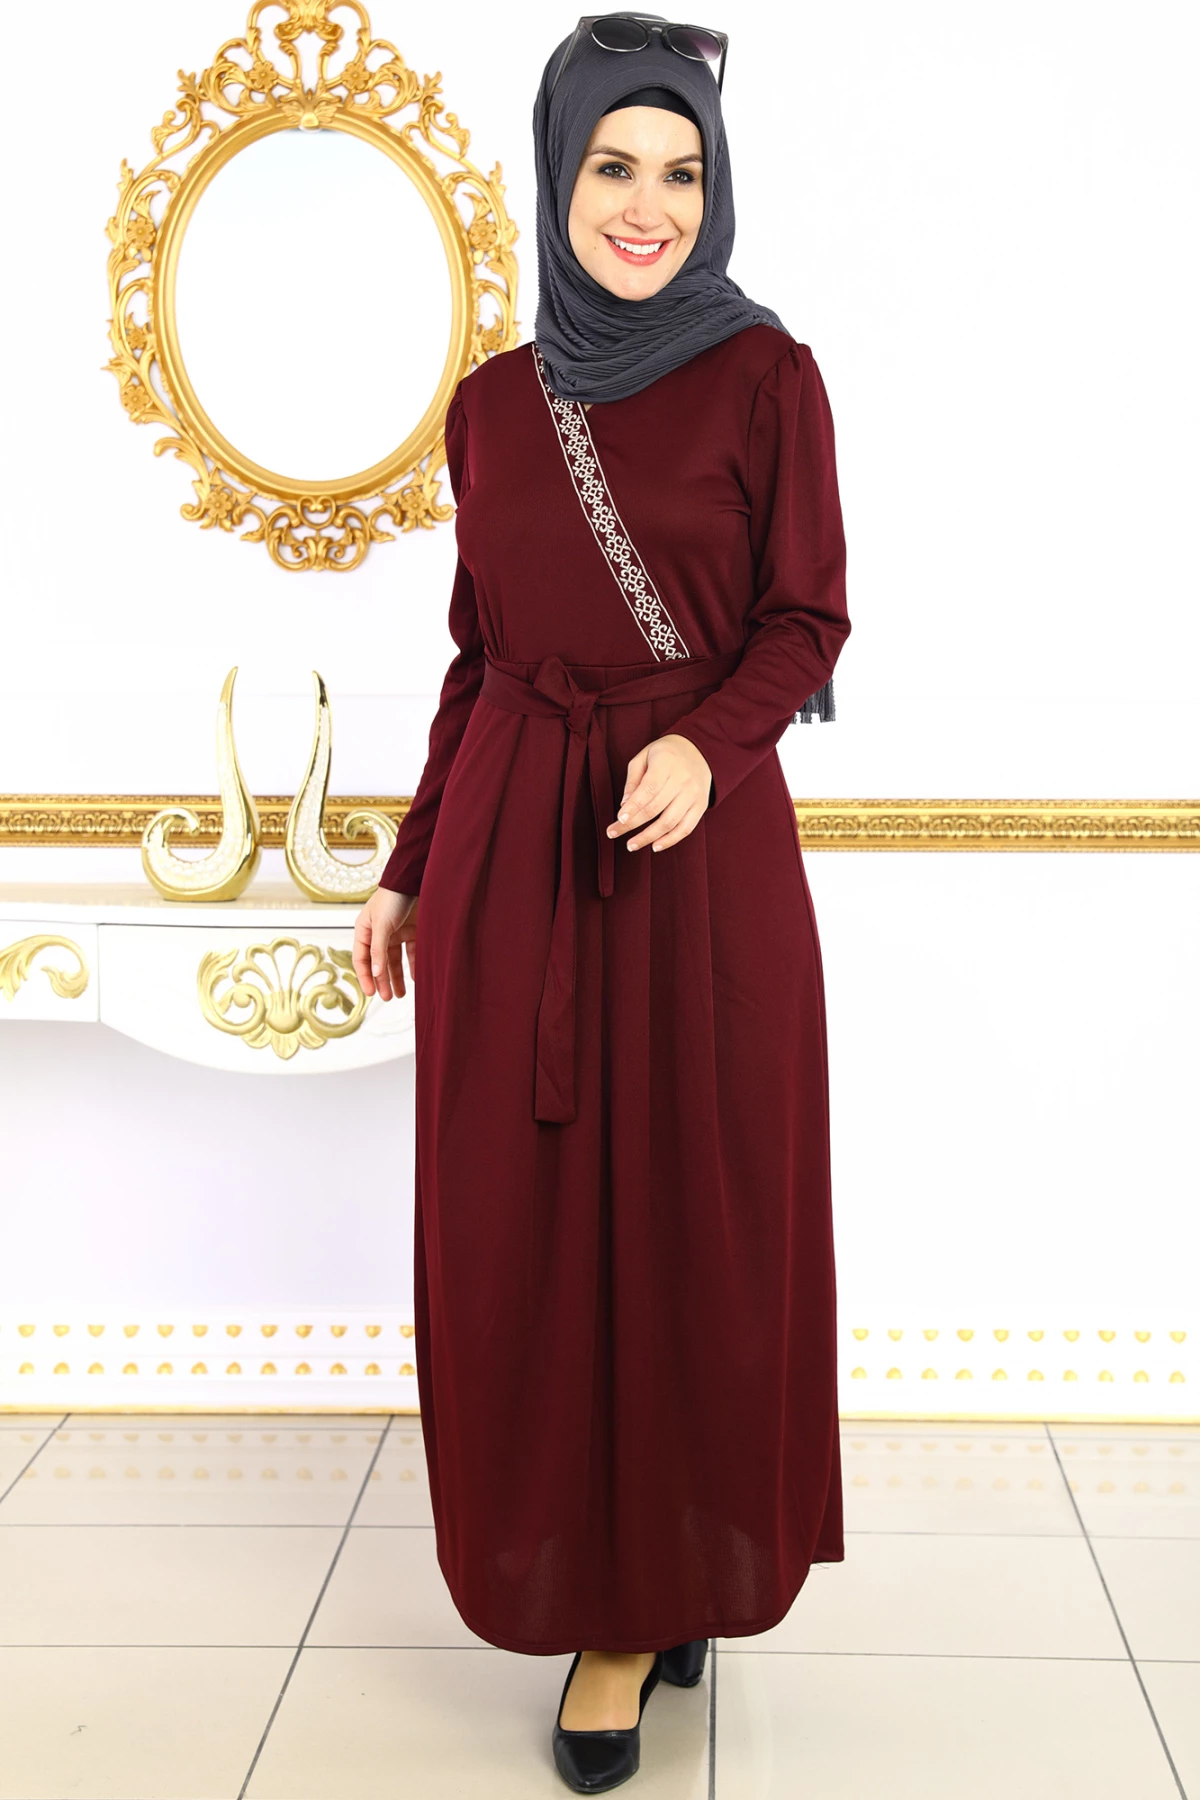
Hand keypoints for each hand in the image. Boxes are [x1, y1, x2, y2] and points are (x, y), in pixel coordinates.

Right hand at [353, 887, 417, 1001]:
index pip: (361, 959)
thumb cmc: (392, 898)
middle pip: (379, 963)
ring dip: (397, 977)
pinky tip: (417, 979)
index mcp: (365, 931)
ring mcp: (396, 933)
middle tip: (388, 998)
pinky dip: (414, 965)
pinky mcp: (413, 931)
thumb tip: (375, 973)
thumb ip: (378, 950)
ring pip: (395, 961)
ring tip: (401, 995)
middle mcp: (379, 934)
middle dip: (382, 981)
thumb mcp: (382, 925)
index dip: (365, 977)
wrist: (414, 880)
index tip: (371, 994)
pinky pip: (412, 953)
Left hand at [606, 733, 712, 853]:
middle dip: (632, 824)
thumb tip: (624, 805)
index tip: (619, 819)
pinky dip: (670, 840)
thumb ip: (633, 780)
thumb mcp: (645, 757)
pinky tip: (655, 846)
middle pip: (655, 808)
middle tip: (613, 833)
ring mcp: (693, 795)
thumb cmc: (665, 754)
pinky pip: (686, 828)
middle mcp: (682, 780)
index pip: (649, 789)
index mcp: (666, 764)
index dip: (634, 806)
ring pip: (670, 822)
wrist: (699, 750)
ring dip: (648, 837)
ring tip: (631, 845)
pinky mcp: (701, 806)